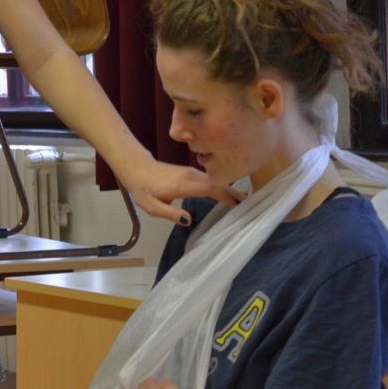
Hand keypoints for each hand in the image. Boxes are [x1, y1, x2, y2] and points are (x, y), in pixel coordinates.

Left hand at [122, 157, 242, 226]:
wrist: (136, 167)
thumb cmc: (143, 189)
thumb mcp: (151, 206)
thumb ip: (170, 214)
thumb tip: (189, 221)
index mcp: (183, 185)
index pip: (210, 188)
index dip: (226, 195)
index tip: (240, 204)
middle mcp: (191, 176)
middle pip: (218, 183)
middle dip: (234, 193)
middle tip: (251, 205)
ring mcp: (191, 171)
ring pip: (215, 180)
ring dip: (230, 189)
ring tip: (244, 202)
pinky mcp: (191, 171)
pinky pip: (210, 178)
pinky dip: (221, 185)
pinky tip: (229, 194)